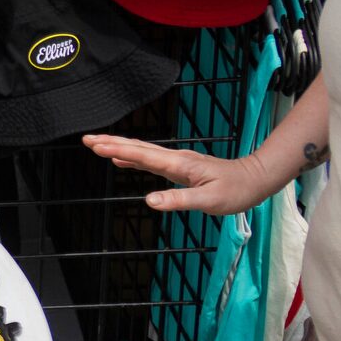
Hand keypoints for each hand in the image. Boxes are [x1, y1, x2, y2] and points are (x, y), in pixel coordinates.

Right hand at [82, 134, 277, 215]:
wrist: (254, 179)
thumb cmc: (235, 192)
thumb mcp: (209, 200)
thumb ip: (179, 200)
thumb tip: (150, 201)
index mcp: (178, 165)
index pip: (143, 155)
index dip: (118, 150)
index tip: (95, 145)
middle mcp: (175, 159)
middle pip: (138, 148)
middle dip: (111, 143)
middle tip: (86, 139)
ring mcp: (176, 162)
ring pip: (142, 151)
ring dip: (119, 147)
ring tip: (97, 145)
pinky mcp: (179, 167)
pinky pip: (149, 159)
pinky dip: (132, 157)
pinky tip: (123, 159)